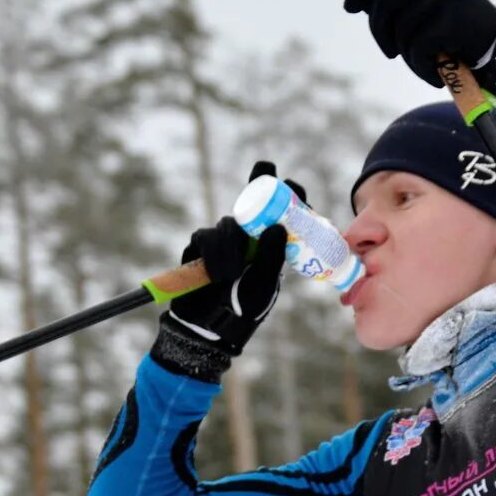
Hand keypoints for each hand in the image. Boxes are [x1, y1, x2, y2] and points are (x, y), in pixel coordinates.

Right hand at [164, 161, 300, 357]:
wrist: (209, 327)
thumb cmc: (243, 309)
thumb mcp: (264, 284)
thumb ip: (271, 257)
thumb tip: (277, 227)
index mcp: (268, 247)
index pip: (280, 216)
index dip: (288, 196)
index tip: (294, 184)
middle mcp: (247, 238)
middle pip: (253, 203)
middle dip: (259, 183)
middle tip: (265, 168)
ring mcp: (223, 240)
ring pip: (228, 223)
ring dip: (232, 244)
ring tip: (232, 272)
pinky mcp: (201, 245)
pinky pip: (206, 237)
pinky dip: (214, 254)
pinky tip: (218, 273)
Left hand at [344, 0, 495, 104]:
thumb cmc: (461, 34)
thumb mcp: (432, 6)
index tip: (349, 7)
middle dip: (378, 30)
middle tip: (389, 52)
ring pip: (401, 29)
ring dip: (408, 57)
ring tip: (424, 64)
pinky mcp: (453, 19)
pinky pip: (418, 49)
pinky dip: (421, 70)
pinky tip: (434, 76)